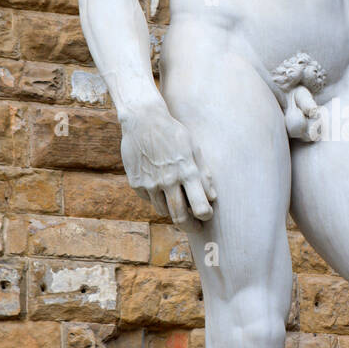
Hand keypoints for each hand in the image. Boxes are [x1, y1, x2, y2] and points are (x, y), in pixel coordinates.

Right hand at [120, 103, 216, 226]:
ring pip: (163, 211)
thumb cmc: (174, 134)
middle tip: (196, 227)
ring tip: (177, 201)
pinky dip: (156, 198)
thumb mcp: (194, 149)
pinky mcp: (136, 183)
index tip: (207, 215)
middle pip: (180, 218)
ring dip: (172, 210)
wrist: (143, 120)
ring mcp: (150, 183)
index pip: (201, 207)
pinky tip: (159, 186)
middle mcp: (169, 180)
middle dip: (191, 227)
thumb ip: (204, 174)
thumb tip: (212, 198)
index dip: (206, 216)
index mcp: (187, 172)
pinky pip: (149, 200)